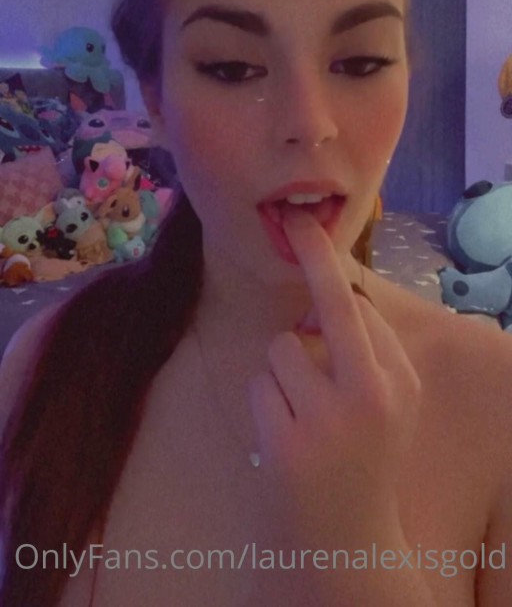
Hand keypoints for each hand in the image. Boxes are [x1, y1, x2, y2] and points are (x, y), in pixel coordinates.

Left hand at [247, 207, 421, 553]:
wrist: (346, 543)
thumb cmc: (362, 459)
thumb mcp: (384, 406)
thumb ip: (365, 353)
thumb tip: (321, 295)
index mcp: (401, 383)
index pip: (361, 310)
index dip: (330, 272)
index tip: (314, 230)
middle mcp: (373, 395)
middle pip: (335, 304)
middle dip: (315, 255)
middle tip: (299, 221)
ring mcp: (329, 420)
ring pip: (283, 347)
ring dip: (282, 371)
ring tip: (301, 414)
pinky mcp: (288, 443)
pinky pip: (261, 384)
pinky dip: (266, 402)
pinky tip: (285, 437)